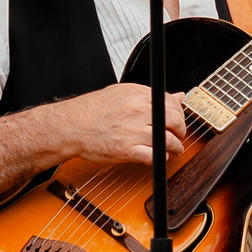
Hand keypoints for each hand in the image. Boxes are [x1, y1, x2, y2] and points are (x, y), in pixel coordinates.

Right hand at [59, 83, 186, 164]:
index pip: (171, 102)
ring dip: (175, 147)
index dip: (179, 114)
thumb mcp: (122, 94)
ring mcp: (132, 130)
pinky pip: (154, 155)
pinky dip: (161, 158)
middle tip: (178, 136)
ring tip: (173, 149)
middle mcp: (136, 110)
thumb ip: (151, 96)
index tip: (177, 120)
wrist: (70, 125)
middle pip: (174, 121)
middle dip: (181, 131)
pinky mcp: (126, 149)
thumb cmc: (92, 111)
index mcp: (137, 94)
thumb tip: (178, 96)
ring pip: (168, 139)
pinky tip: (159, 156)